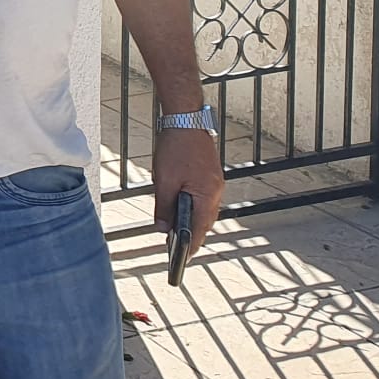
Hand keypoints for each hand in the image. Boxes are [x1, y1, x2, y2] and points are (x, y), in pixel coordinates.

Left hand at [151, 127, 224, 255]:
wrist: (185, 118)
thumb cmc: (176, 147)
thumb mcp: (164, 181)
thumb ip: (163, 207)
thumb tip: (162, 229)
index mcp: (207, 195)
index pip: (199, 230)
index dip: (189, 246)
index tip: (180, 260)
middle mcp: (216, 191)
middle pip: (204, 222)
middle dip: (190, 236)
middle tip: (175, 249)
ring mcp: (215, 183)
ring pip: (204, 210)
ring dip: (191, 221)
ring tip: (175, 232)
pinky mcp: (210, 175)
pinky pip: (203, 198)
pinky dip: (193, 207)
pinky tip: (181, 208)